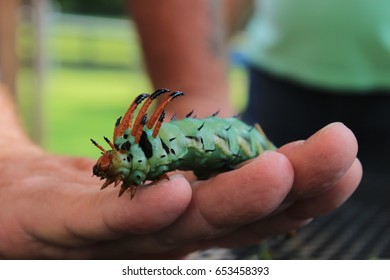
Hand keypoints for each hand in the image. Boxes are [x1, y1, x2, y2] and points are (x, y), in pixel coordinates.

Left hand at [0, 122, 360, 258]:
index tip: (344, 160)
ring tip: (284, 170)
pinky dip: (146, 211)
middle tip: (342, 154)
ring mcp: (114, 239)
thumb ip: (195, 163)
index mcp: (184, 222)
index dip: (301, 191)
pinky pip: (107, 222)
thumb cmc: (93, 186)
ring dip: (235, 201)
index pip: (250, 209)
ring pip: (181, 224)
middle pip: (231, 218)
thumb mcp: (153, 167)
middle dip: (292, 190)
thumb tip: (250, 144)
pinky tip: (180, 191)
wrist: (12, 199)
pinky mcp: (64, 228)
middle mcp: (159, 239)